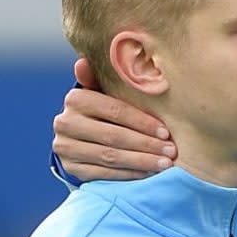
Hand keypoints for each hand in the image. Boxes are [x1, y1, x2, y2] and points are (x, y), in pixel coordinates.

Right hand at [52, 59, 176, 180]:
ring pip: (110, 157)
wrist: (81, 135)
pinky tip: (149, 173)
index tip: (166, 132)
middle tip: (171, 151)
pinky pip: (104, 173)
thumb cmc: (105, 108)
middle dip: (146, 144)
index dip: (142, 122)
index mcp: (76, 99)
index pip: (115, 111)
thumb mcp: (105, 90)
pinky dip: (129, 174)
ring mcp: (65, 148)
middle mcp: (65, 123)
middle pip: (114, 136)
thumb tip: (82, 62)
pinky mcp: (71, 168)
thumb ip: (101, 77)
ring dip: (141, 161)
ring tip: (165, 164)